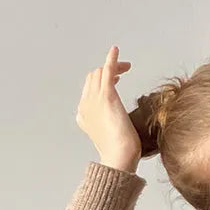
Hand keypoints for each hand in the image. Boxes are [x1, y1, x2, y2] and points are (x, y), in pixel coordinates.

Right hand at [76, 45, 141, 168]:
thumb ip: (110, 128)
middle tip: (123, 71)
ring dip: (113, 66)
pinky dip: (111, 59)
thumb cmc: (119, 154)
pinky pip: (107, 70)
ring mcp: (94, 100)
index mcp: (83, 115)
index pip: (89, 90)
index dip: (101, 82)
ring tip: (126, 66)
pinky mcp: (107, 96)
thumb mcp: (111, 139)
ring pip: (99, 73)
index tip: (116, 80)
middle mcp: (85, 105)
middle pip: (92, 78)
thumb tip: (119, 127)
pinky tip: (115, 50)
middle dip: (107, 71)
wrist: (119, 158)